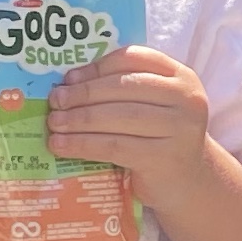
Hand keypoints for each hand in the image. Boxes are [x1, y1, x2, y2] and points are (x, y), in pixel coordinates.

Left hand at [45, 46, 216, 212]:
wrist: (187, 182)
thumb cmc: (160, 138)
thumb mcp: (153, 106)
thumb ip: (125, 89)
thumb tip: (70, 82)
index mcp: (181, 76)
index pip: (135, 59)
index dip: (98, 66)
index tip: (70, 78)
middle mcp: (187, 99)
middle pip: (124, 86)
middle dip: (84, 93)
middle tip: (55, 101)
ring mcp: (179, 129)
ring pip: (117, 116)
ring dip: (78, 120)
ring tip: (54, 124)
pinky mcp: (163, 158)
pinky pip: (114, 146)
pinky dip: (83, 145)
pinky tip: (62, 146)